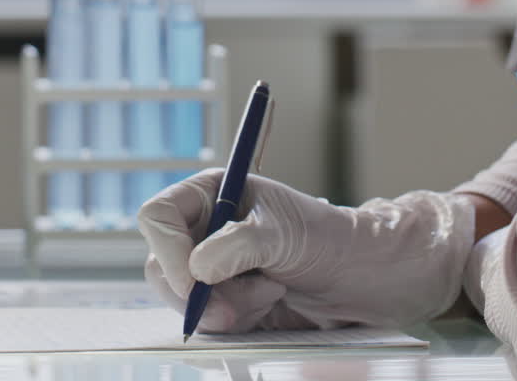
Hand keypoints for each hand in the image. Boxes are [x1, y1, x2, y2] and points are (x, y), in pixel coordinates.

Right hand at [138, 169, 474, 333]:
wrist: (358, 277)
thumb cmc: (324, 238)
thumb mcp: (282, 232)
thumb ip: (237, 246)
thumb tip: (197, 271)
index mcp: (211, 195)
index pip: (159, 217)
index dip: (168, 250)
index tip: (193, 282)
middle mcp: (203, 230)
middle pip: (162, 266)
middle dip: (199, 293)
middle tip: (235, 310)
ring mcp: (210, 268)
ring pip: (183, 300)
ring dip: (227, 307)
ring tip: (271, 292)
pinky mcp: (223, 301)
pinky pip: (206, 322)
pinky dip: (238, 321)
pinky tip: (270, 305)